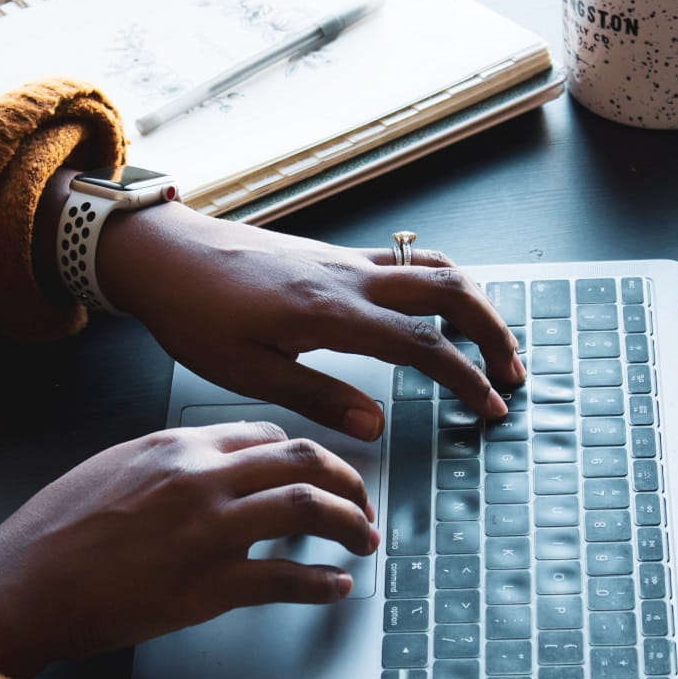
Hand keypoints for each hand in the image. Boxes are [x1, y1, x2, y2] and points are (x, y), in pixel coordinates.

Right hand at [0, 422, 377, 678]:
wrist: (23, 583)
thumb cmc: (60, 525)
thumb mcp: (119, 463)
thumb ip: (177, 456)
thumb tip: (226, 459)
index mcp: (181, 445)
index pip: (270, 435)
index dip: (306, 454)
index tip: (319, 473)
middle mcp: (204, 478)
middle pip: (304, 461)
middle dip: (348, 479)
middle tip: (364, 501)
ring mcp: (210, 531)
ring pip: (308, 509)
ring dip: (351, 524)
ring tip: (365, 539)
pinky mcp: (208, 587)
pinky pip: (284, 579)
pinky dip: (320, 584)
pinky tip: (335, 587)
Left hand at [96, 203, 524, 439]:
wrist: (166, 255)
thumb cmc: (196, 314)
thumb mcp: (249, 372)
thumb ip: (319, 397)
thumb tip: (377, 424)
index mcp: (332, 313)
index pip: (423, 344)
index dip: (466, 377)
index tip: (490, 406)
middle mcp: (350, 277)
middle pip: (450, 290)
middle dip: (493, 330)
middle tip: (511, 371)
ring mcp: (345, 259)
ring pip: (433, 266)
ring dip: (473, 301)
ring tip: (488, 339)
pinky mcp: (334, 254)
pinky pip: (406, 259)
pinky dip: (439, 282)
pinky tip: (436, 308)